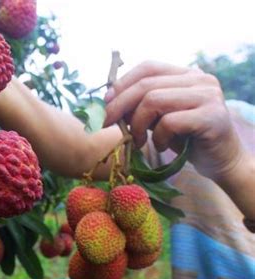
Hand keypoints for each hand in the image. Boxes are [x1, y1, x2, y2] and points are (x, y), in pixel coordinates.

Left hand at [102, 61, 244, 179]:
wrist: (221, 162)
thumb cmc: (187, 140)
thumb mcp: (159, 118)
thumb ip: (141, 106)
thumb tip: (110, 103)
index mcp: (186, 74)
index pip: (148, 67)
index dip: (122, 83)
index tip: (106, 103)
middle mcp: (199, 79)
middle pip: (146, 85)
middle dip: (120, 106)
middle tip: (107, 124)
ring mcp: (208, 95)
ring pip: (153, 101)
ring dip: (137, 125)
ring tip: (137, 141)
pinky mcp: (211, 116)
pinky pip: (168, 122)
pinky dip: (157, 138)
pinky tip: (160, 147)